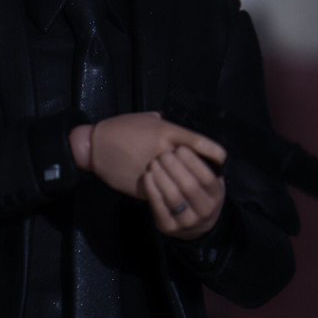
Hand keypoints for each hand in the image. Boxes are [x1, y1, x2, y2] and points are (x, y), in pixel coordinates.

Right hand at [70, 112, 225, 197]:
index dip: (213, 152)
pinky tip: (181, 197)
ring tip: (202, 192)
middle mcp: (163, 150)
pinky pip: (165, 193)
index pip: (198, 142)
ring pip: (181, 183)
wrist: (95, 146)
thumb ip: (164, 126)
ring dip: (191, 188)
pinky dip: (173, 195)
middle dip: (204, 174)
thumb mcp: (146, 120)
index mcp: (165, 130)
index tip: (223, 158)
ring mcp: (154, 169)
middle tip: (214, 179)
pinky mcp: (144, 186)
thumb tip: (179, 133)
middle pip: (193, 166)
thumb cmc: (120, 128)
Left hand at [141, 145, 226, 238]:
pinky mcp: (168, 227)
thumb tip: (213, 151)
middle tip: (163, 154)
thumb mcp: (208, 174)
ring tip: (154, 162)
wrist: (193, 221)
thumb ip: (208, 157)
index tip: (180, 148)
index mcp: (216, 196)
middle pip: (189, 187)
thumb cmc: (198, 188)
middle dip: (175, 167)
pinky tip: (148, 175)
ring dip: (162, 176)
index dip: (193, 162)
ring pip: (173, 197)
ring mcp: (186, 222)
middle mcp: (205, 212)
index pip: (206, 178)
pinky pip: (158, 206)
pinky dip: (152, 189)